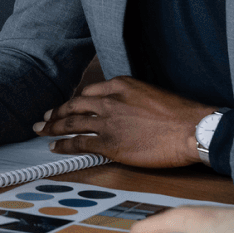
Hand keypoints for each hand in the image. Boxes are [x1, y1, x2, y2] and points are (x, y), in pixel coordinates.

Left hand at [36, 76, 211, 166]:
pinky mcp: (109, 143)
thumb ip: (131, 99)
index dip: (74, 101)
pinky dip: (63, 145)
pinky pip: (78, 144)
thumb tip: (124, 109)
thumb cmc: (180, 114)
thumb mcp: (151, 93)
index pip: (88, 92)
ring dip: (53, 127)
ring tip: (42, 130)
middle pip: (73, 105)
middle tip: (44, 117)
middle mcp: (109, 100)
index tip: (67, 106)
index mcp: (120, 84)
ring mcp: (107, 122)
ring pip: (71, 123)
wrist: (191, 129)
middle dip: (55, 112)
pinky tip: (55, 147)